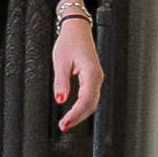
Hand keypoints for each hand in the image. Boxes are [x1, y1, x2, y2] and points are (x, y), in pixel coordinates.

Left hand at [53, 13, 103, 132]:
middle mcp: (97, 77)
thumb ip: (61, 82)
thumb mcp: (60, 62)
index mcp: (91, 73)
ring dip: (80, 114)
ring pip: (92, 102)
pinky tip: (74, 113)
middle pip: (91, 104)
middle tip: (64, 126)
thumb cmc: (69, 42)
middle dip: (78, 117)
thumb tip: (60, 100)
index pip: (86, 100)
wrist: (77, 30)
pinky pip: (90, 97)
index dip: (75, 114)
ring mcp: (96, 78)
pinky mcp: (93, 79)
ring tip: (67, 123)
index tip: (65, 123)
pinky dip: (83, 107)